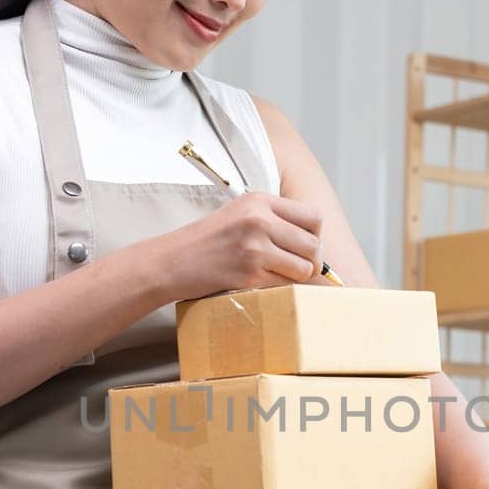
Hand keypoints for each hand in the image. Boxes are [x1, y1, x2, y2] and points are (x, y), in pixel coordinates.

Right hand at [162, 192, 324, 301]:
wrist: (173, 261)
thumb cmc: (207, 241)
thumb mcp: (240, 214)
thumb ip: (274, 220)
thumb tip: (314, 242)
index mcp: (259, 201)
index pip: (313, 216)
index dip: (315, 234)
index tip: (305, 245)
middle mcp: (260, 220)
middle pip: (313, 244)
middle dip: (312, 260)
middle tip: (298, 266)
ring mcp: (255, 247)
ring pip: (304, 267)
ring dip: (298, 276)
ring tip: (279, 274)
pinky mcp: (249, 274)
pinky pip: (285, 284)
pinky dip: (281, 287)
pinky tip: (262, 282)